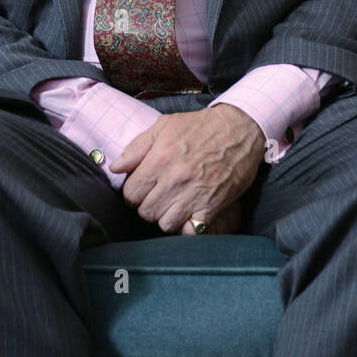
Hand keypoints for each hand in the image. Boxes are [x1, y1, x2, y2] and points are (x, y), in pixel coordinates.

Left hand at [109, 104, 263, 234]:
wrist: (240, 129)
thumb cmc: (201, 126)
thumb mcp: (165, 126)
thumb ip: (137, 147)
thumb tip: (116, 167)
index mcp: (160, 158)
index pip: (131, 193)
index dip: (134, 193)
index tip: (143, 188)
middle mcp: (174, 179)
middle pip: (145, 211)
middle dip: (148, 206)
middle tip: (158, 196)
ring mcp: (193, 194)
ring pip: (164, 224)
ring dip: (166, 217)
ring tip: (172, 204)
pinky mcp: (211, 206)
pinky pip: (189, 230)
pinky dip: (186, 226)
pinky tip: (188, 214)